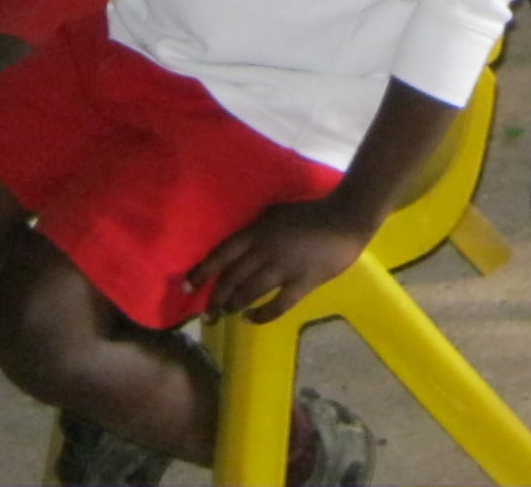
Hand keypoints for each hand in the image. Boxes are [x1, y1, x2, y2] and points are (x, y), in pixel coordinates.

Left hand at [187, 196, 376, 322]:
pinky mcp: (302, 283)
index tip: (186, 287)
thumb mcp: (275, 212)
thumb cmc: (309, 212)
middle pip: (232, 278)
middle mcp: (265, 251)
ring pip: (249, 293)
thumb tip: (236, 246)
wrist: (345, 220)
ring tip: (225, 314)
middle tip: (207, 313)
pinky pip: (277, 305)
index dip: (202, 272)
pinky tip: (250, 319)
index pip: (221, 254)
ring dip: (234, 306)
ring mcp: (284, 269)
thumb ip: (256, 228)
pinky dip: (261, 315)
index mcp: (257, 232)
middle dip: (216, 298)